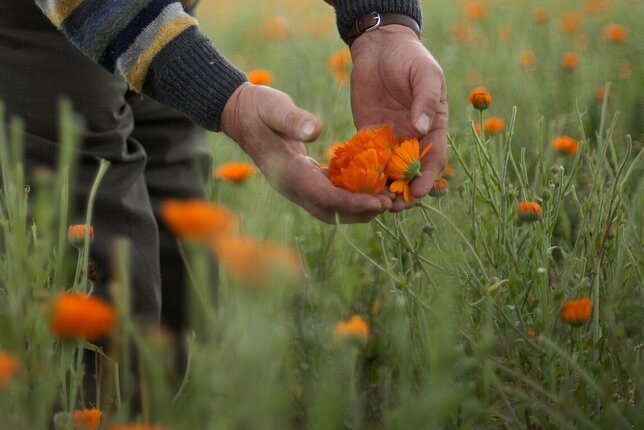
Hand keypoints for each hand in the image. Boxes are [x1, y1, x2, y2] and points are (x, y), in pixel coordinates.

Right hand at [220, 83, 391, 222]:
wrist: (239, 113)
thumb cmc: (258, 107)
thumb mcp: (275, 107)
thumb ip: (294, 119)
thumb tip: (317, 130)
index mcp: (289, 173)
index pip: (326, 198)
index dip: (353, 203)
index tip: (378, 202)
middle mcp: (293, 186)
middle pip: (331, 211)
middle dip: (360, 212)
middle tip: (388, 204)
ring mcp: (297, 185)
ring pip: (330, 207)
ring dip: (357, 207)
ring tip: (384, 198)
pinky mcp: (303, 178)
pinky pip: (329, 193)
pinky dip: (349, 194)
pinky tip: (369, 184)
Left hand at [350, 24, 447, 210]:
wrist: (380, 47)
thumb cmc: (410, 57)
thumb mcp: (425, 74)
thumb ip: (425, 100)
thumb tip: (420, 127)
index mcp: (433, 126)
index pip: (433, 158)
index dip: (427, 178)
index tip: (417, 192)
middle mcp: (413, 137)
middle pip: (411, 172)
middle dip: (404, 190)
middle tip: (394, 207)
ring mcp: (391, 138)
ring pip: (389, 170)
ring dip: (384, 188)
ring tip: (374, 203)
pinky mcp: (370, 135)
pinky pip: (368, 159)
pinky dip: (365, 174)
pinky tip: (356, 186)